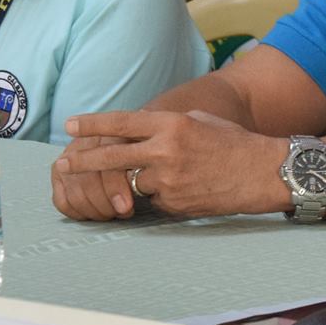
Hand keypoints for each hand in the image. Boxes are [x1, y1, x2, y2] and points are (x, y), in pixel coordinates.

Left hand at [56, 110, 291, 218]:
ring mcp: (170, 180)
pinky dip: (160, 196)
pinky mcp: (177, 204)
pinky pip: (156, 200)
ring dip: (139, 182)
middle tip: (61, 164)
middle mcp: (166, 151)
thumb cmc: (232, 142)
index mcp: (171, 124)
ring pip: (136, 182)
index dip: (93, 125)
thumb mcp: (198, 120)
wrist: (263, 173)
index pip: (122, 123)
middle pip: (113, 157)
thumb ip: (166, 125)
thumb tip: (138, 130)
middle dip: (84, 161)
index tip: (70, 125)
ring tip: (165, 176)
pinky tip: (184, 189)